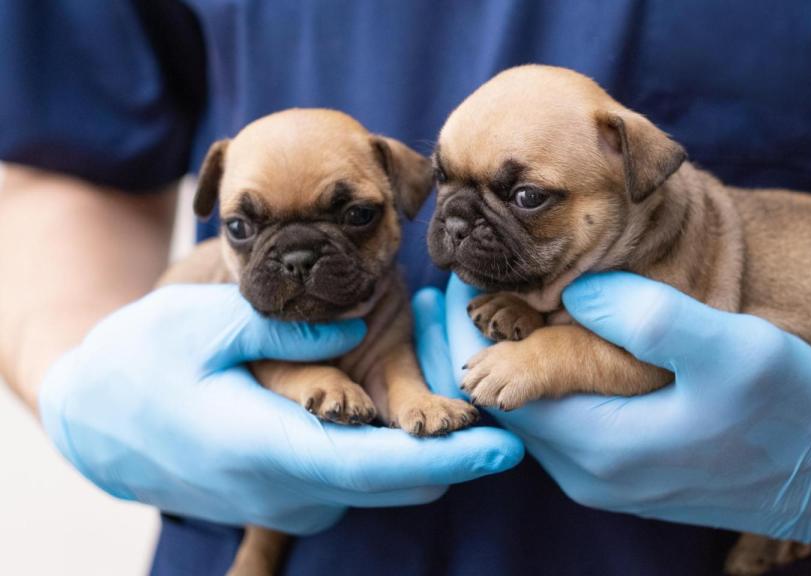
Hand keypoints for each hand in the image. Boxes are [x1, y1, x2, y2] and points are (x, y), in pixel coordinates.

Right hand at [40, 284, 522, 533]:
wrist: (95, 421)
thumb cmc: (143, 360)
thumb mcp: (205, 322)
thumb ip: (288, 328)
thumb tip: (357, 327)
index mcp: (266, 447)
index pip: (376, 465)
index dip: (448, 459)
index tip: (505, 446)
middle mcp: (285, 491)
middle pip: (396, 484)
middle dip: (452, 452)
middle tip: (491, 401)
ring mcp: (288, 503)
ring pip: (382, 485)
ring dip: (422, 452)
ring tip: (450, 401)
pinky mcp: (290, 499)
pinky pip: (357, 482)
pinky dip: (387, 455)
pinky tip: (389, 409)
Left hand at [417, 273, 810, 546]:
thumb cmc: (794, 410)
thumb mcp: (732, 350)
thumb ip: (649, 318)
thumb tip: (576, 290)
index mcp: (600, 447)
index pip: (495, 388)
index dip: (466, 330)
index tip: (453, 274)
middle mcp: (590, 474)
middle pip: (502, 406)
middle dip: (472, 344)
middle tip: (453, 279)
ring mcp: (608, 477)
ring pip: (531, 413)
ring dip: (505, 360)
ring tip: (488, 300)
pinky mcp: (627, 468)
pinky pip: (561, 420)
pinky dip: (538, 379)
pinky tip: (545, 338)